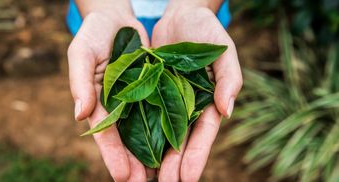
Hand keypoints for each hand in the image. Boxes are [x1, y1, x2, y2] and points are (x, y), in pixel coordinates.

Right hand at [67, 2, 151, 180]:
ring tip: (161, 176)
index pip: (105, 132)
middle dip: (135, 162)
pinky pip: (162, 109)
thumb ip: (80, 83)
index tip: (122, 176)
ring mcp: (138, 98)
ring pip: (146, 130)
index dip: (113, 155)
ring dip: (153, 152)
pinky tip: (175, 146)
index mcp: (99, 101)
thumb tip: (79, 114)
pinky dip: (167, 128)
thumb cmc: (94, 34)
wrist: (116, 19)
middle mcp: (119, 105)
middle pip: (127, 138)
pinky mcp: (155, 88)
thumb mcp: (82, 54)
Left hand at [152, 4, 242, 180]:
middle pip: (180, 140)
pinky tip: (131, 149)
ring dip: (154, 155)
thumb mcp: (223, 52)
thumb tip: (228, 110)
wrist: (181, 15)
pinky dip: (138, 131)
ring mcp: (167, 100)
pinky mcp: (148, 91)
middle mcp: (187, 106)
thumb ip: (228, 79)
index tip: (188, 176)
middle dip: (173, 164)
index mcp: (207, 102)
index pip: (203, 133)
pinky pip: (142, 113)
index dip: (196, 155)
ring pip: (160, 132)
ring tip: (146, 177)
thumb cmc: (207, 31)